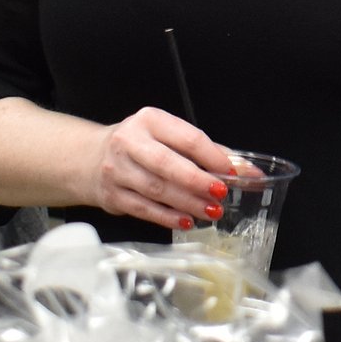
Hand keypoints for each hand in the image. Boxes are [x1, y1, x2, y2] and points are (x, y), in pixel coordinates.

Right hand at [82, 108, 240, 229]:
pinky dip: (167, 217)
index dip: (213, 157)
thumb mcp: (171, 137)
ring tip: (210, 211)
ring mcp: (118, 169)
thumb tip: (250, 173)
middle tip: (220, 194)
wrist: (90, 159)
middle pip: (167, 164)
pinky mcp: (112, 194)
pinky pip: (143, 208)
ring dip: (187, 203)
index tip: (232, 173)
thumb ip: (211, 153)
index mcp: (151, 121)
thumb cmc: (142, 147)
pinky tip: (186, 220)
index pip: (188, 138)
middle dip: (197, 181)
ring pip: (156, 189)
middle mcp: (130, 142)